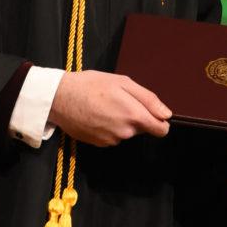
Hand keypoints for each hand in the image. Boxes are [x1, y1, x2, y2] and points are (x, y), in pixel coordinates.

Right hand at [48, 70, 171, 146]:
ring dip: (122, 122)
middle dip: (137, 117)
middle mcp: (125, 132)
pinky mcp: (99, 144)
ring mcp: (111, 140)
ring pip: (127, 132)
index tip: (153, 112)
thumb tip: (167, 115)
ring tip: (106, 105)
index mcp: (134, 116)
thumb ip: (148, 100)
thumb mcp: (123, 83)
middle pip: (143, 129)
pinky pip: (113, 136)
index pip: (161, 130)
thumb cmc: (92, 85)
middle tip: (120, 100)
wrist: (60, 98)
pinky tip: (98, 114)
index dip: (161, 121)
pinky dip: (109, 127)